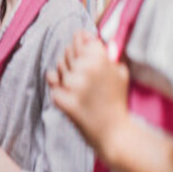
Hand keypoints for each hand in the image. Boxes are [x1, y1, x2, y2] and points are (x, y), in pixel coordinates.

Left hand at [47, 30, 129, 163]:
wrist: (113, 133)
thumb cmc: (117, 101)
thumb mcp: (120, 73)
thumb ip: (108, 53)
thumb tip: (91, 38)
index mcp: (101, 60)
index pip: (82, 38)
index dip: (80, 39)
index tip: (80, 39)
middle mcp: (86, 69)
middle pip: (68, 51)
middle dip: (73, 57)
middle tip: (82, 70)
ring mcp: (73, 85)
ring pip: (59, 66)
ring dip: (65, 72)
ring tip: (78, 84)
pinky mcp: (63, 100)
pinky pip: (53, 83)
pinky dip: (58, 86)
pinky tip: (68, 92)